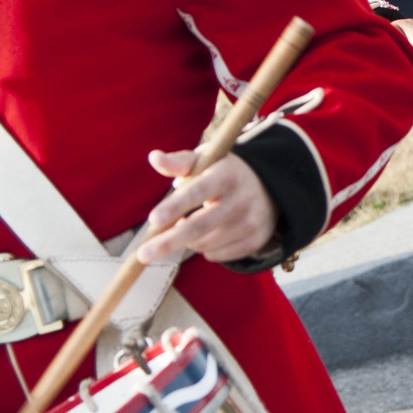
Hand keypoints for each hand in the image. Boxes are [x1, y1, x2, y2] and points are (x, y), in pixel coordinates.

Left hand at [134, 151, 276, 264]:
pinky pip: (218, 255)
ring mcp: (251, 222)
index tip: (153, 219)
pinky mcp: (256, 240)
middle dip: (169, 241)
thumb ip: (179, 162)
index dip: (176, 206)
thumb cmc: (224, 172)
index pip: (198, 191)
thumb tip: (154, 157)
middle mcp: (242, 199)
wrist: (269, 186)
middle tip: (143, 254)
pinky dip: (205, 248)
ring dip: (187, 240)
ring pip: (205, 243)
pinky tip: (209, 234)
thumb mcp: (206, 161)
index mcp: (226, 175)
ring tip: (189, 224)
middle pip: (200, 226)